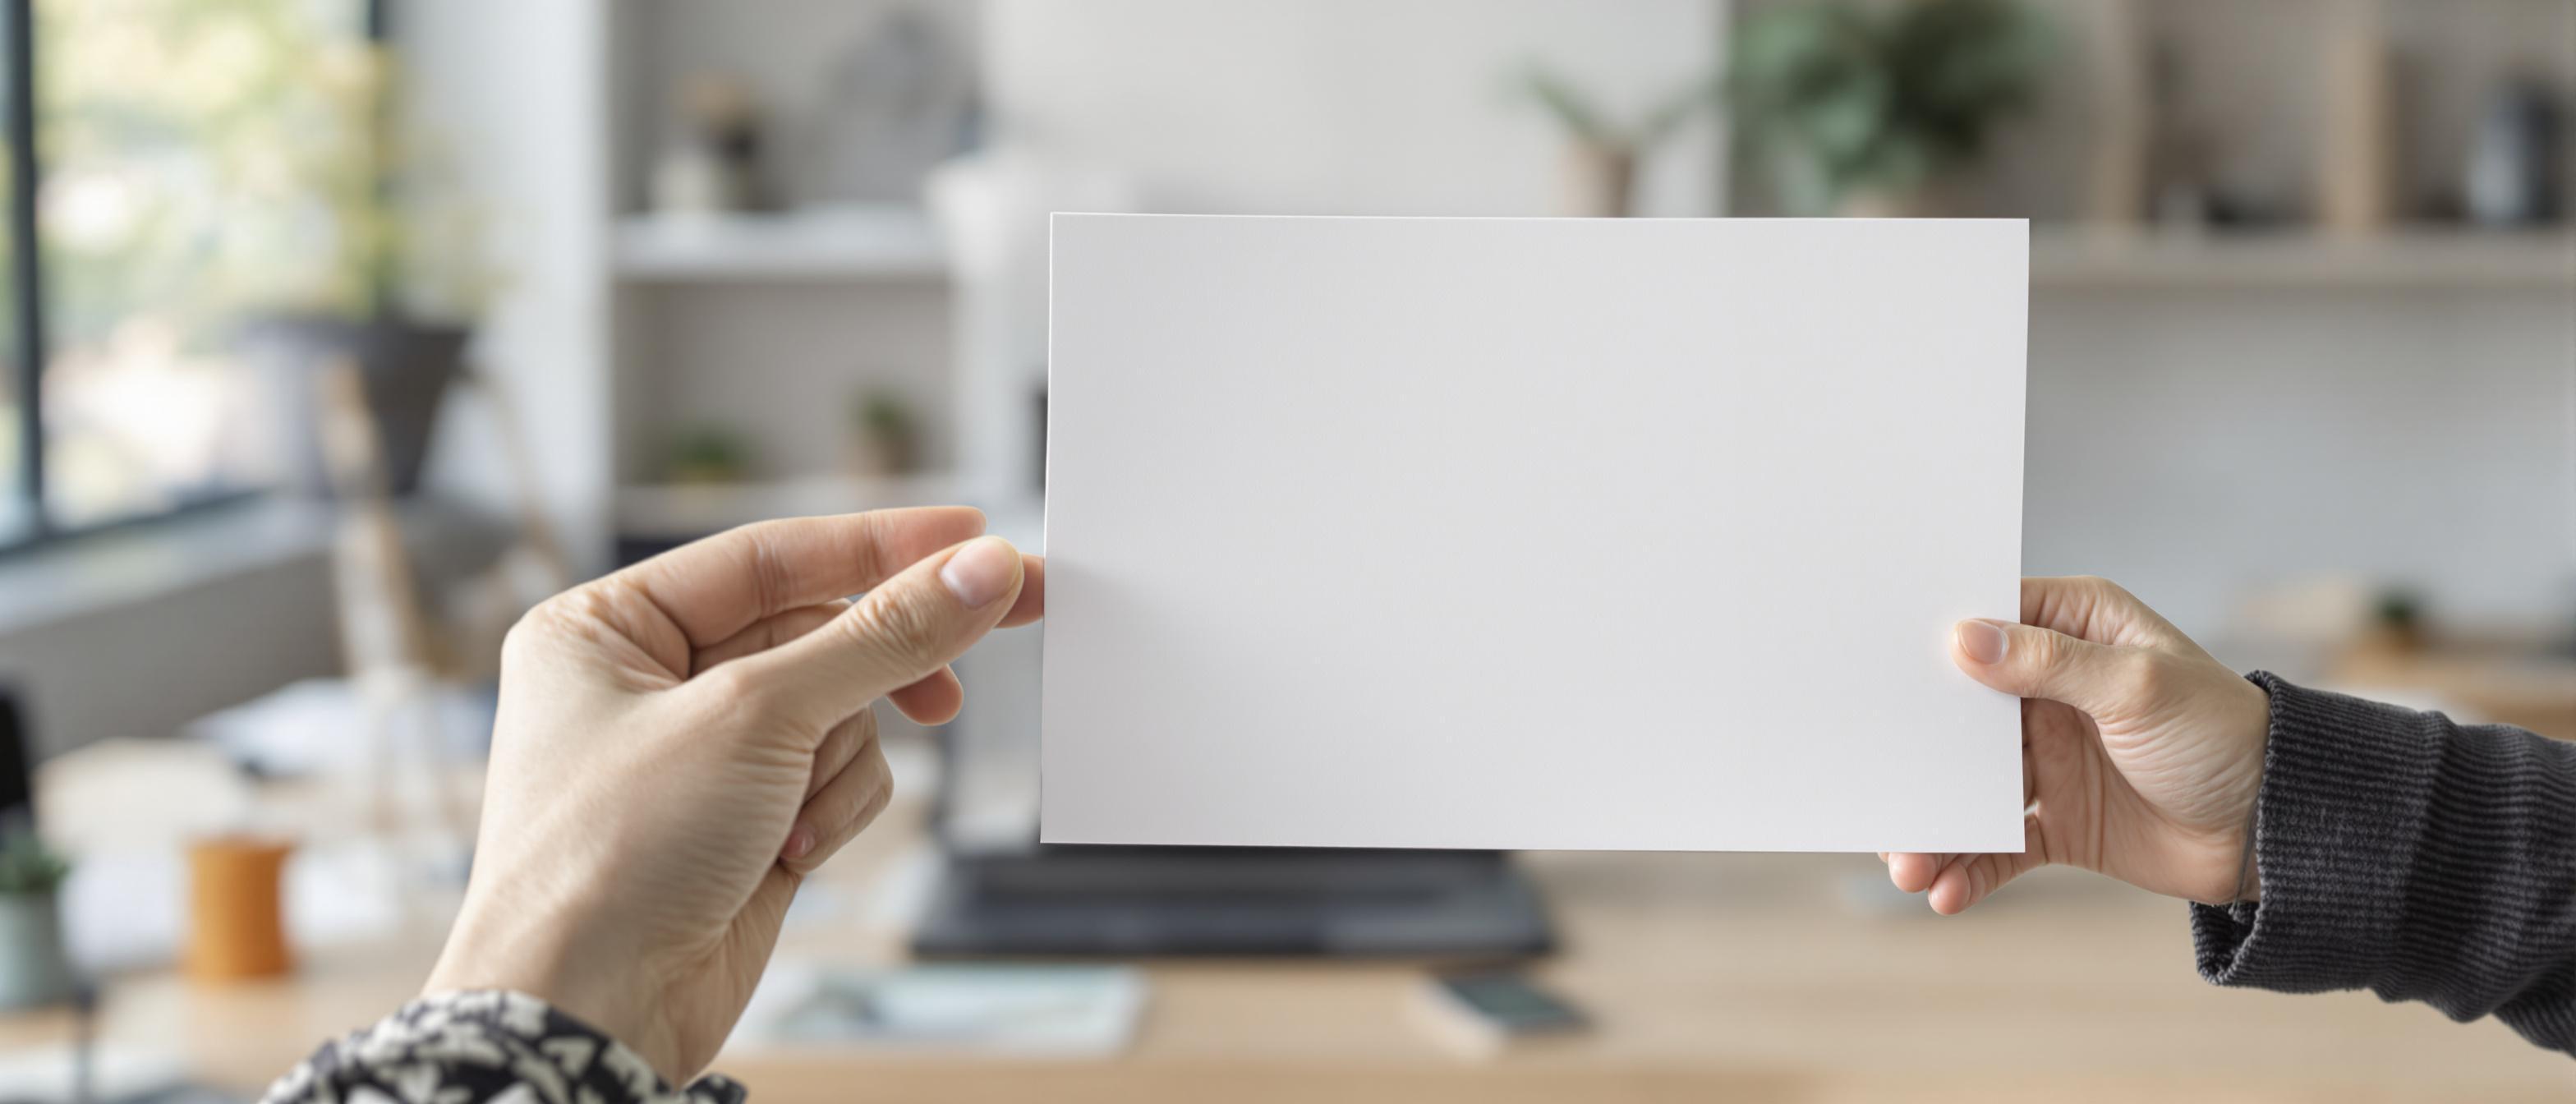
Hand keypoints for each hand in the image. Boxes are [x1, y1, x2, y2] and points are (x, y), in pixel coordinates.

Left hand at [424, 508, 1042, 1081]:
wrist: (591, 1013)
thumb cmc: (614, 855)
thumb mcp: (757, 717)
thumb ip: (881, 637)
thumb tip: (979, 572)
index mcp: (608, 628)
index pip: (770, 556)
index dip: (877, 543)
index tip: (974, 537)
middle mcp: (648, 683)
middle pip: (815, 631)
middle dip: (882, 659)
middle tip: (1008, 615)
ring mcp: (701, 758)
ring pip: (839, 710)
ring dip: (841, 758)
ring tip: (802, 809)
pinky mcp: (744, 822)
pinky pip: (836, 777)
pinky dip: (834, 809)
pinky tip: (792, 853)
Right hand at [1883, 576, 2269, 913]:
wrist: (2280, 830)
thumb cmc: (2225, 734)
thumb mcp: (2140, 686)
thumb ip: (2049, 663)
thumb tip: (1963, 639)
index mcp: (2077, 630)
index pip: (1989, 622)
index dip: (1935, 641)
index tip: (1876, 662)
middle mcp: (2054, 689)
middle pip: (1962, 715)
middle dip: (1917, 753)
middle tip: (1875, 782)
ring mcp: (2050, 758)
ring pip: (1970, 787)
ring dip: (1936, 823)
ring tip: (1905, 862)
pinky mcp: (2058, 821)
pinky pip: (1998, 843)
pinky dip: (1969, 866)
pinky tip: (1944, 890)